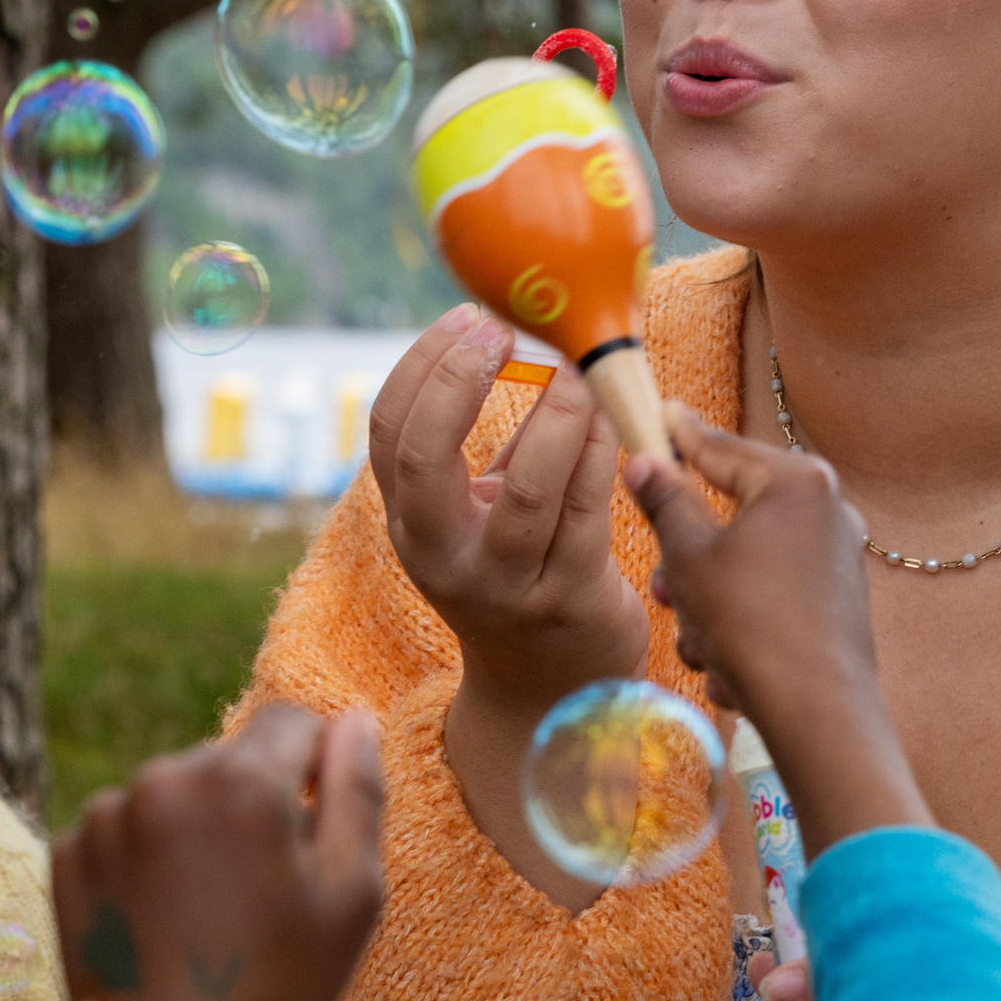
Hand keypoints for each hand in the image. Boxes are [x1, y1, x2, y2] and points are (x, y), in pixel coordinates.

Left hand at [0, 704, 384, 1000]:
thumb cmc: (270, 991)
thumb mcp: (350, 897)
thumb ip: (359, 791)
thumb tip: (356, 721)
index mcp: (242, 780)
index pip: (293, 720)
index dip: (315, 769)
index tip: (312, 833)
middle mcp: (166, 777)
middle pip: (231, 761)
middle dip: (252, 805)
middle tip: (260, 894)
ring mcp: (108, 813)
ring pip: (176, 794)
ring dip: (196, 831)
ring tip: (207, 916)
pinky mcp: (68, 848)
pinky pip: (125, 828)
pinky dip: (146, 860)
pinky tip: (161, 922)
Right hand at [367, 306, 647, 709]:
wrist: (549, 681)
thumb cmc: (519, 565)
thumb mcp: (479, 509)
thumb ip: (495, 438)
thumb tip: (532, 338)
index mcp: (410, 521)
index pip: (388, 432)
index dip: (423, 366)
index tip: (469, 319)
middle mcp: (441, 556)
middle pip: (424, 460)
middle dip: (460, 382)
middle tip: (505, 334)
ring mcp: (502, 585)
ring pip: (527, 491)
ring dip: (558, 418)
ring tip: (579, 373)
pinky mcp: (566, 602)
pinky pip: (587, 515)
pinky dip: (600, 456)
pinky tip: (612, 421)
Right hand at [624, 405, 928, 856]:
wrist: (817, 712)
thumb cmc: (749, 623)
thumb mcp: (689, 557)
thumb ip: (665, 502)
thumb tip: (645, 462)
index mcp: (795, 481)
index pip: (720, 448)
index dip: (679, 435)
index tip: (659, 413)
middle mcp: (828, 510)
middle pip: (732, 515)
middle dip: (690, 561)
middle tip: (669, 591)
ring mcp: (839, 558)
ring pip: (746, 565)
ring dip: (711, 604)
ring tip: (701, 644)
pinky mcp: (840, 603)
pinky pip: (773, 598)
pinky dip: (746, 627)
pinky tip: (733, 668)